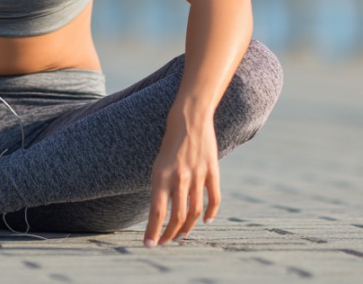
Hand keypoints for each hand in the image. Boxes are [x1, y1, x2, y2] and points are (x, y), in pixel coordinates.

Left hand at [145, 117, 220, 246]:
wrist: (190, 118)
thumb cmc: (170, 143)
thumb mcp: (158, 165)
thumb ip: (160, 188)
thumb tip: (160, 213)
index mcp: (161, 176)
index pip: (156, 213)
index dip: (153, 232)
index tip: (149, 245)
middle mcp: (179, 178)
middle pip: (176, 217)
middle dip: (169, 235)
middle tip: (165, 242)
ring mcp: (197, 175)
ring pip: (194, 212)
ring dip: (187, 227)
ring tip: (182, 235)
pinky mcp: (212, 171)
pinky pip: (214, 199)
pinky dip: (211, 213)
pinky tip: (205, 222)